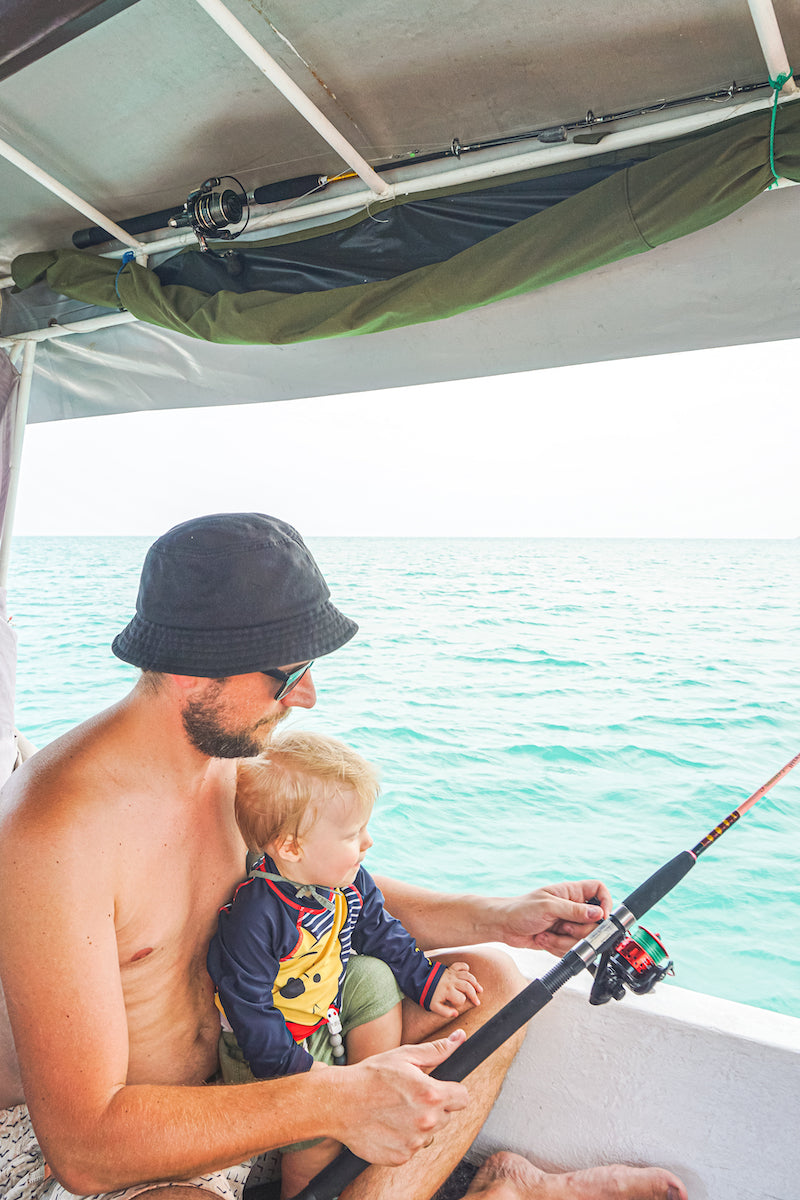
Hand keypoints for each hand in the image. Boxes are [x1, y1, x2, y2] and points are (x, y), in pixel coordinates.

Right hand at [336, 1030, 468, 1164]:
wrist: (338, 1102)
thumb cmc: (371, 1075)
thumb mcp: (404, 1056)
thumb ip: (436, 1050)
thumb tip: (460, 1038)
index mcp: (431, 1094)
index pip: (463, 1098)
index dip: (451, 1091)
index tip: (438, 1089)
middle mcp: (426, 1122)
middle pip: (446, 1116)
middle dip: (433, 1107)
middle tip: (408, 1097)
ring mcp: (414, 1143)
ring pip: (429, 1133)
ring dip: (419, 1124)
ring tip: (394, 1110)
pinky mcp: (400, 1158)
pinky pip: (412, 1148)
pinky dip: (403, 1139)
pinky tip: (387, 1125)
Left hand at [428, 961, 481, 1018]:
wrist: (420, 980)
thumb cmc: (427, 994)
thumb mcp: (434, 1006)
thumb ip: (445, 1012)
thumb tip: (456, 1014)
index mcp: (448, 991)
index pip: (461, 998)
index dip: (461, 1003)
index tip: (458, 1005)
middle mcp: (452, 981)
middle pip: (468, 987)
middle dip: (474, 995)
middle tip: (477, 1001)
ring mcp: (452, 974)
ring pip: (467, 976)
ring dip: (475, 982)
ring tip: (479, 989)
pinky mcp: (450, 969)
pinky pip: (460, 965)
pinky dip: (466, 967)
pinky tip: (468, 972)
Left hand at [484, 880, 611, 956]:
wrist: (504, 926)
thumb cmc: (521, 909)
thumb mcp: (548, 906)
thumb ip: (574, 910)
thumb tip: (598, 914)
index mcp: (571, 892)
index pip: (599, 890)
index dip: (605, 902)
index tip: (601, 916)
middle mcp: (572, 908)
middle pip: (594, 922)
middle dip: (577, 930)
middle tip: (561, 926)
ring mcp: (568, 924)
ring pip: (582, 939)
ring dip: (563, 941)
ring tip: (547, 933)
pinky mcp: (562, 939)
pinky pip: (571, 949)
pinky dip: (557, 948)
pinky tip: (544, 939)